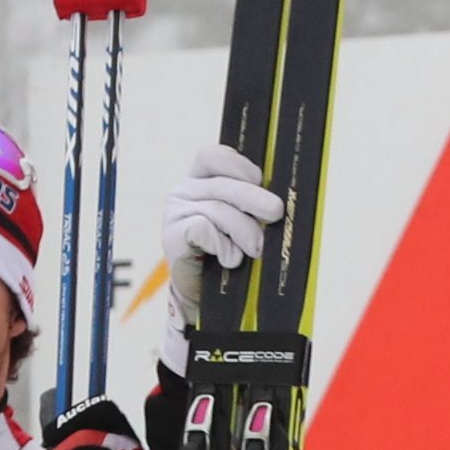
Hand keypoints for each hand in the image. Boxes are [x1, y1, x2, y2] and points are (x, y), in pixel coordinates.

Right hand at [162, 140, 281, 278]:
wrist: (200, 292)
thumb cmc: (224, 251)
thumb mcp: (239, 220)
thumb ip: (250, 202)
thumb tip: (277, 201)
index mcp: (200, 179)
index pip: (214, 157)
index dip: (238, 165)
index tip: (259, 178)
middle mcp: (184, 191)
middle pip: (223, 185)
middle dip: (254, 199)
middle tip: (275, 212)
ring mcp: (175, 213)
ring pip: (218, 210)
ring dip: (243, 231)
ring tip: (255, 248)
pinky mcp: (172, 237)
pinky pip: (203, 230)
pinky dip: (223, 245)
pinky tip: (230, 258)